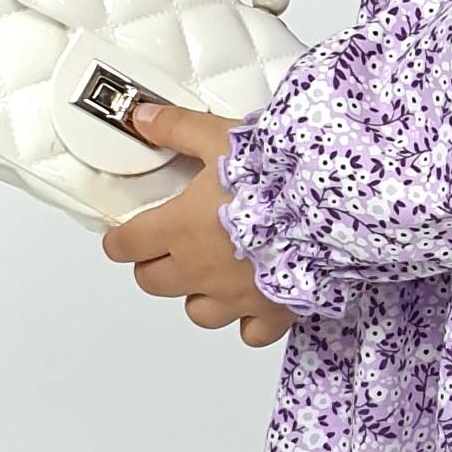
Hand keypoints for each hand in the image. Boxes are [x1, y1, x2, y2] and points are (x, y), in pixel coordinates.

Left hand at [99, 99, 294, 347]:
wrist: (330, 206)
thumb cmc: (278, 175)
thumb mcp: (221, 138)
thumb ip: (178, 129)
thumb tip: (144, 119)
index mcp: (180, 229)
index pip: (126, 245)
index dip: (120, 240)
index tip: (123, 236)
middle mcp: (201, 269)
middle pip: (153, 282)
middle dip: (154, 265)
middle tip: (166, 248)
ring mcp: (235, 296)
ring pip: (197, 311)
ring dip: (198, 294)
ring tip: (210, 274)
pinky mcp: (272, 311)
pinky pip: (250, 333)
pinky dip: (249, 321)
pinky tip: (254, 302)